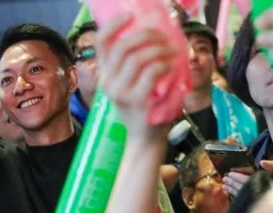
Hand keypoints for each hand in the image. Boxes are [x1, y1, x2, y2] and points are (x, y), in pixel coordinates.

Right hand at [95, 13, 174, 141]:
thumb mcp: (132, 83)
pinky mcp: (136, 100)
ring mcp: (120, 92)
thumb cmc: (145, 106)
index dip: (114, 24)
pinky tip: (171, 67)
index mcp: (105, 74)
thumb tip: (152, 31)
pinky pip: (151, 73)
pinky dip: (164, 65)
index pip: (101, 42)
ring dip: (159, 50)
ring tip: (171, 52)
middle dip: (146, 35)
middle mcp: (108, 82)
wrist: (146, 137)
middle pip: (122, 46)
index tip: (130, 15)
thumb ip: (134, 62)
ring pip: (138, 58)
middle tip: (164, 37)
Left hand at [222, 161, 272, 196]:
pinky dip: (234, 195)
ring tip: (224, 185)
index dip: (238, 177)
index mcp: (264, 183)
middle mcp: (259, 191)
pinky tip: (228, 192)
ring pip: (241, 194)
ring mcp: (257, 199)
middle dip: (233, 183)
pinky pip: (242, 200)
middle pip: (242, 187)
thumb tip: (262, 162)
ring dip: (232, 189)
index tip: (230, 173)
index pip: (248, 180)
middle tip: (224, 179)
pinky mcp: (256, 204)